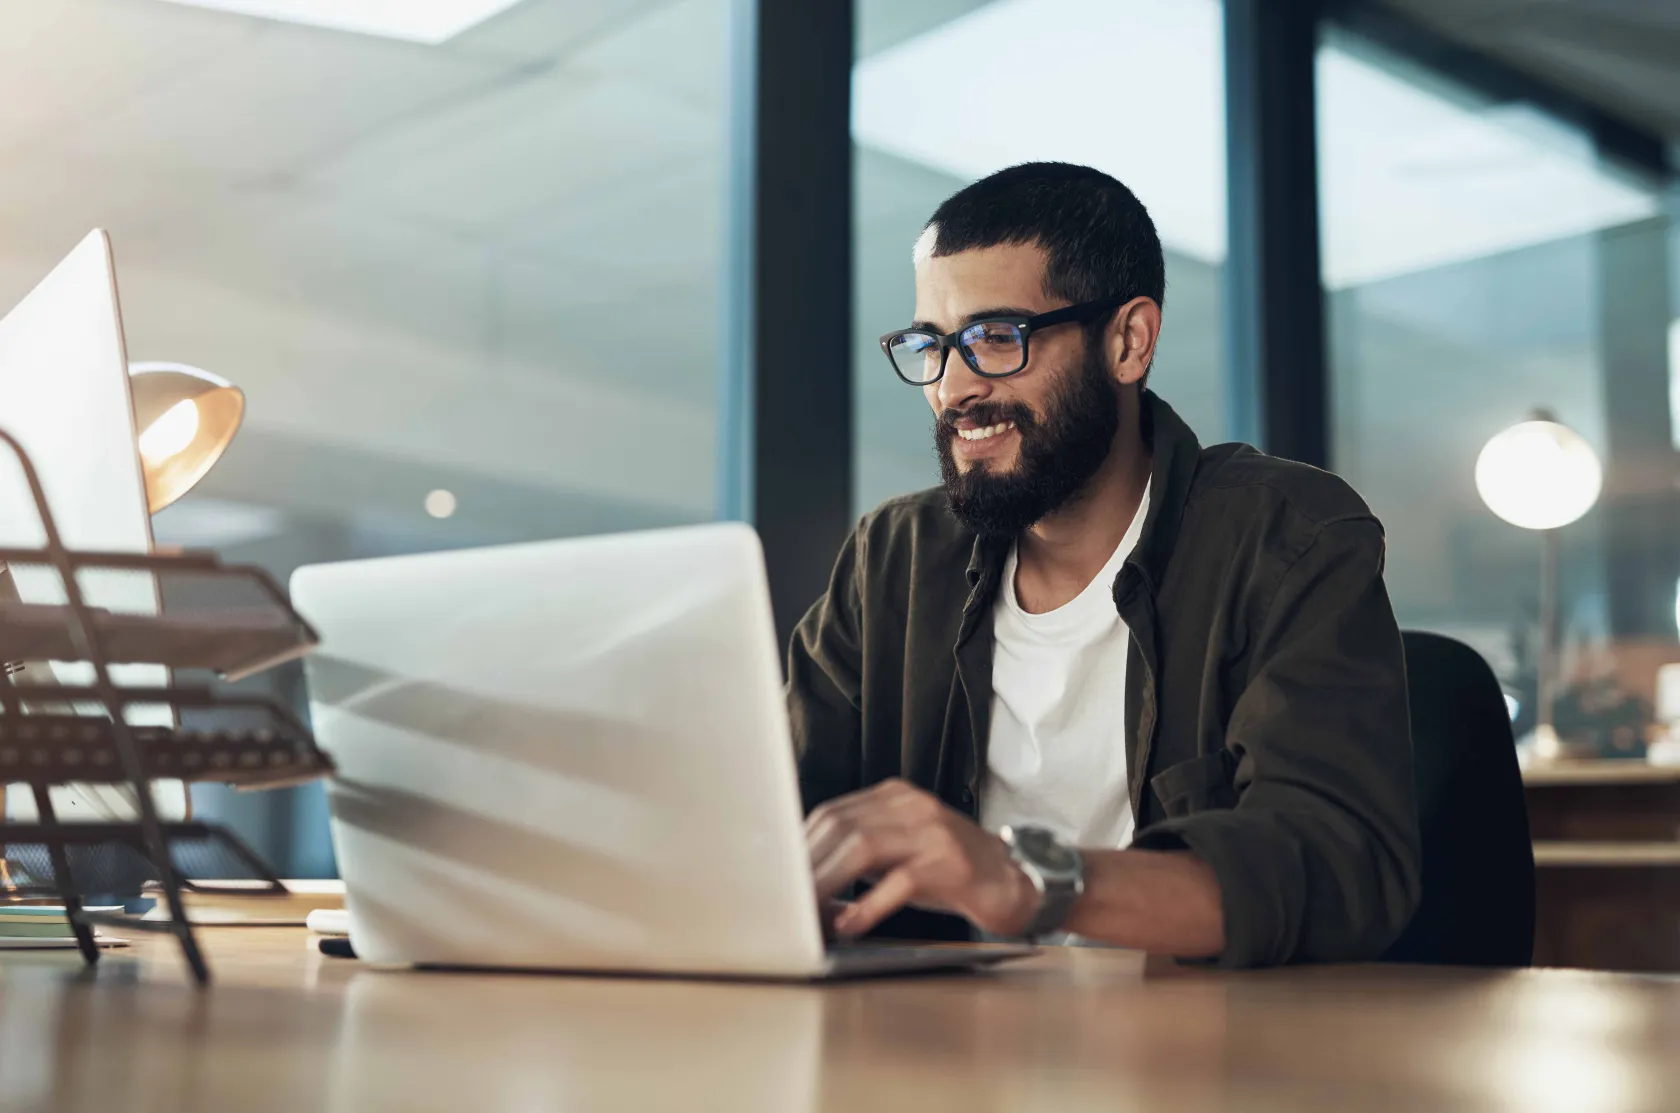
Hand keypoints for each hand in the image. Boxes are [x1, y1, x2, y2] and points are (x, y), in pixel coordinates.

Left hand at [805, 779, 1037, 938]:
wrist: (1016, 882)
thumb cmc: (950, 872)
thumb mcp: (900, 853)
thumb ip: (858, 855)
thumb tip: (803, 880)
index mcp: (894, 797)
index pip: (831, 814)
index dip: (800, 848)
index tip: (777, 879)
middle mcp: (912, 806)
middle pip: (840, 827)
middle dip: (807, 868)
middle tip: (785, 904)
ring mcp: (933, 832)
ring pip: (863, 846)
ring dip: (827, 884)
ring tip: (808, 915)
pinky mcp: (951, 864)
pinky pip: (900, 881)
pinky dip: (869, 905)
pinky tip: (850, 925)